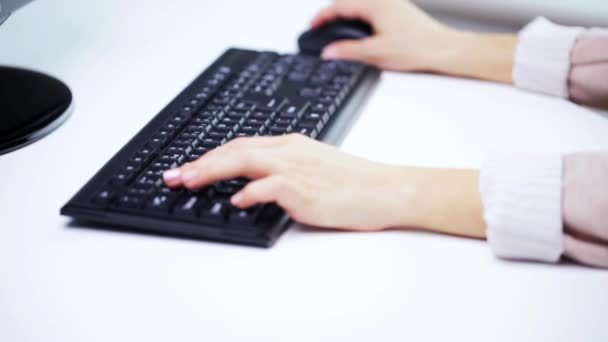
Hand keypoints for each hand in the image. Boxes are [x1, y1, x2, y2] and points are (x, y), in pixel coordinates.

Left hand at [163, 134, 410, 230]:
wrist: (387, 189)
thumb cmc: (355, 183)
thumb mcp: (315, 169)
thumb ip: (285, 172)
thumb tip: (254, 187)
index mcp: (292, 145)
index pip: (242, 146)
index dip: (211, 156)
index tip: (189, 168)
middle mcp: (291, 152)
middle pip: (236, 150)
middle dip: (201, 162)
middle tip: (174, 175)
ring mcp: (299, 168)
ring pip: (246, 161)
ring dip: (213, 171)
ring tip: (188, 182)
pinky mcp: (307, 189)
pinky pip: (272, 185)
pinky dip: (251, 191)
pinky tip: (237, 200)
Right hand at [312, 0, 452, 71]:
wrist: (443, 49)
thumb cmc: (418, 47)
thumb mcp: (376, 52)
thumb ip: (349, 51)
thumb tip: (329, 52)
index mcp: (375, 4)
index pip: (339, 6)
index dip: (322, 16)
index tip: (312, 25)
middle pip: (349, 2)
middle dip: (332, 14)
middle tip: (320, 27)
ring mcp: (392, 3)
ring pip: (360, 5)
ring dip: (346, 15)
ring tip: (335, 29)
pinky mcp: (398, 11)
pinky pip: (371, 9)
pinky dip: (359, 17)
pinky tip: (359, 31)